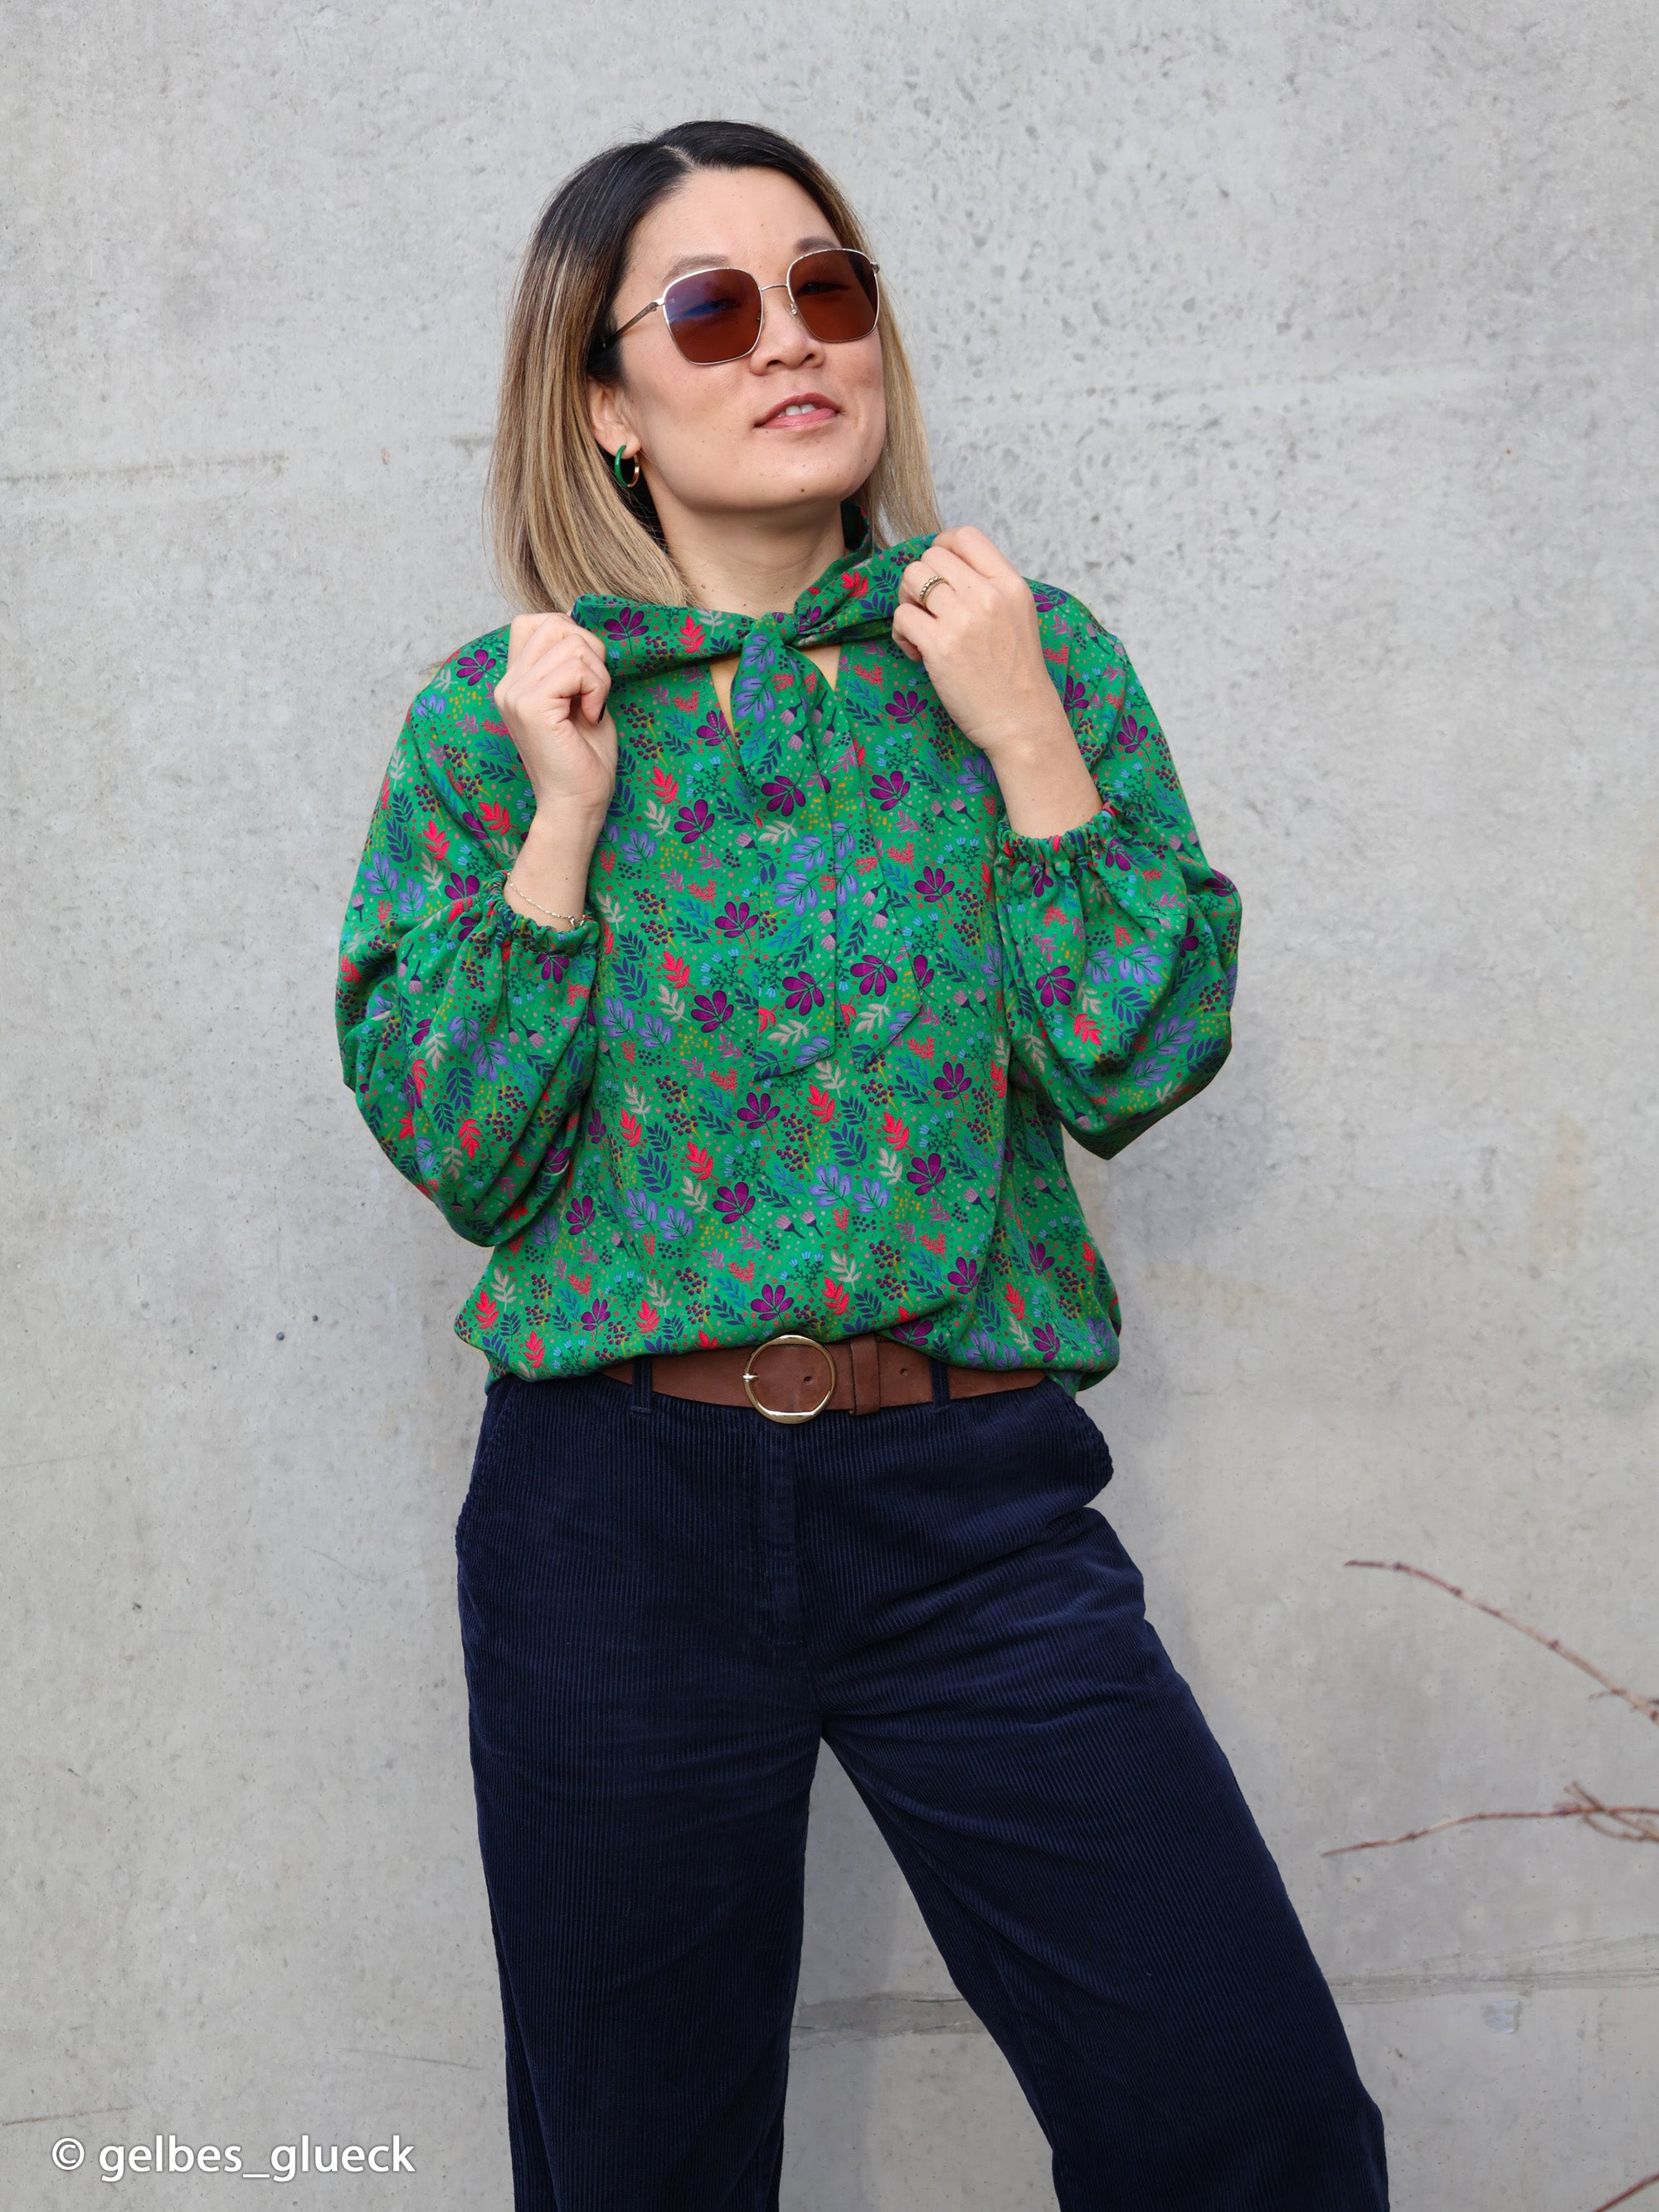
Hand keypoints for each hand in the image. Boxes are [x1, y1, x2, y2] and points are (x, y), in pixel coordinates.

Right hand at [493, 613, 617, 830]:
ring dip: (598, 674)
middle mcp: (507, 684)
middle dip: (590, 650)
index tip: (584, 677)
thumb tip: (583, 628)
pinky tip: (591, 717)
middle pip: (555, 624)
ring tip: (592, 708)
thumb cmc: (585, 757)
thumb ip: (573, 663)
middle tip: (594, 691)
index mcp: (514, 681)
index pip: (535, 622)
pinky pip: (576, 668)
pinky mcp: (530, 706)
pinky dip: (597, 688)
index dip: (571, 635)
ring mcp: (514, 694)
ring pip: (571, 643)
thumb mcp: (579, 697)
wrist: (577, 804)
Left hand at [891, 526, 1102, 837]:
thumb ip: (987, 588)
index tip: (937, 575)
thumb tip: (941, 568)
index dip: (940, 548)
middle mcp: (988, 595)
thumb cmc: (1015, 675)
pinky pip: (902, 616)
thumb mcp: (1017, 616)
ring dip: (907, 603)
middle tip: (926, 612)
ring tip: (921, 632)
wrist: (1023, 721)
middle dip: (918, 581)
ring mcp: (964, 619)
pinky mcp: (941, 646)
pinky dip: (902, 634)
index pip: (965, 536)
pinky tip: (917, 654)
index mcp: (1010, 584)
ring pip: (911, 579)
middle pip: (931, 556)